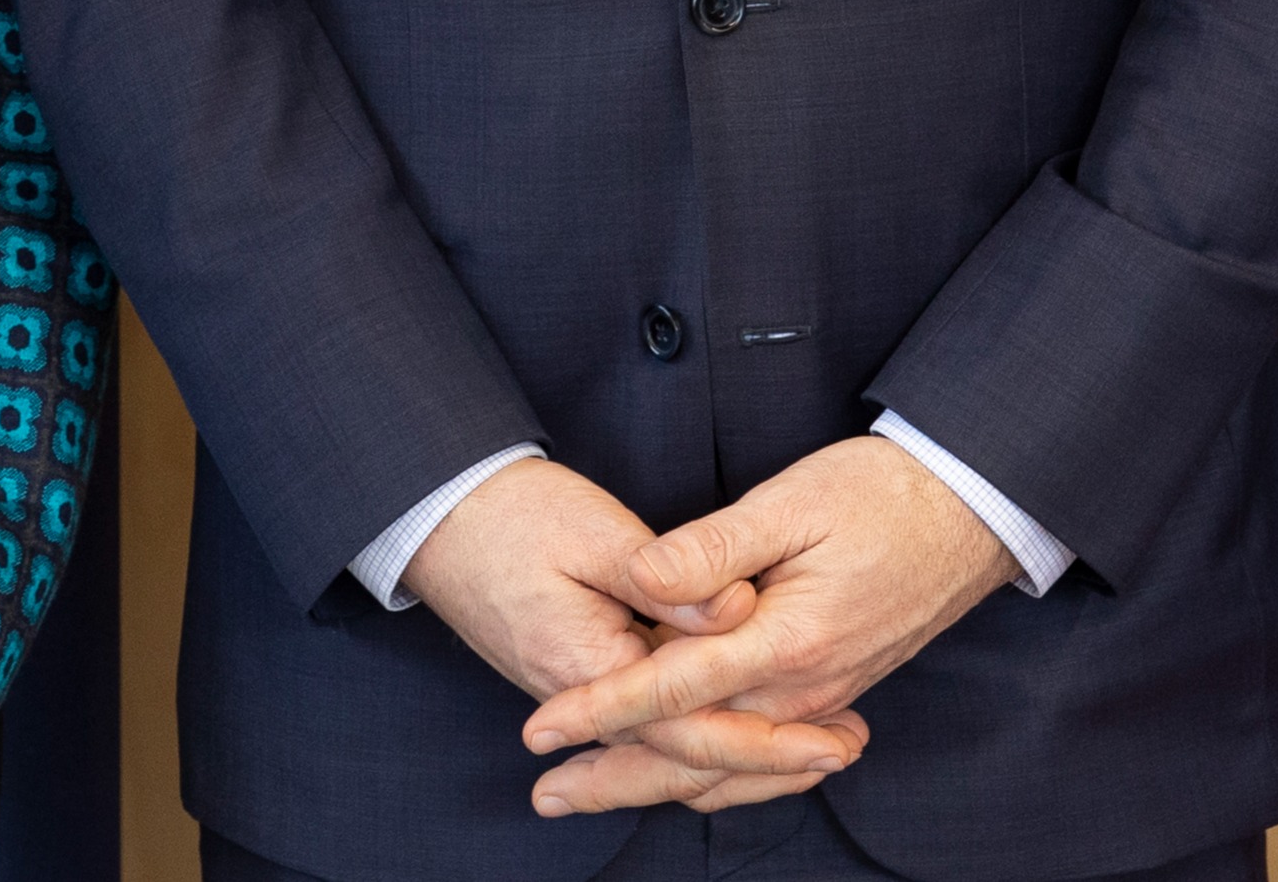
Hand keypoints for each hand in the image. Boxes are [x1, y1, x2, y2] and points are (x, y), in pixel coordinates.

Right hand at [402, 457, 867, 815]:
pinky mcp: (579, 676)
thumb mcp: (596, 533)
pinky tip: (738, 726)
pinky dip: (700, 734)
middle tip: (843, 753)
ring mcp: (579, 692)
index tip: (826, 740)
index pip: (690, 728)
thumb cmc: (510, 515)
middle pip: (685, 755)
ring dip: (741, 755)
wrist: (434, 513)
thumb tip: (741, 610)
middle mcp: (584, 698)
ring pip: (668, 748)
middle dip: (768, 762)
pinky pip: (649, 726)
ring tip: (812, 750)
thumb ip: (672, 578)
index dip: (765, 739)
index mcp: (589, 668)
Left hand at [518, 435, 1013, 815]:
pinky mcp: (834, 696)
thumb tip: (642, 581)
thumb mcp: (793, 499)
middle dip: (613, 775)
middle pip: (693, 751)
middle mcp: (805, 688)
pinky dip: (718, 781)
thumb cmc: (882, 494)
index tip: (540, 729)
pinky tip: (682, 779)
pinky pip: (765, 761)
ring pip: (729, 767)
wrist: (970, 511)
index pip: (672, 690)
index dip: (599, 711)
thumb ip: (713, 548)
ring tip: (593, 790)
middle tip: (545, 793)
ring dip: (657, 784)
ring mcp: (822, 700)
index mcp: (787, 639)